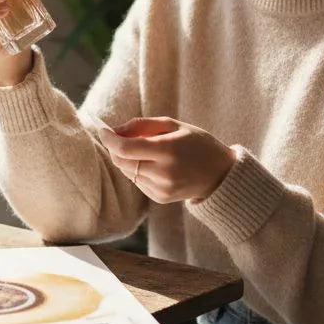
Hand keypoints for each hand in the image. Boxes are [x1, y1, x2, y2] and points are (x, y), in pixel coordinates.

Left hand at [97, 117, 236, 203]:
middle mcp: (164, 172)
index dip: (109, 139)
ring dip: (126, 159)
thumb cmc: (197, 143)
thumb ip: (142, 125)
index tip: (102, 129)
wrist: (220, 175)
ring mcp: (161, 188)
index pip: (125, 148)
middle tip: (119, 136)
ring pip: (127, 172)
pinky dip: (137, 170)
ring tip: (144, 149)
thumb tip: (114, 130)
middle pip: (121, 161)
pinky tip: (153, 164)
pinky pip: (136, 182)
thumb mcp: (175, 125)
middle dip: (114, 148)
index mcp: (168, 150)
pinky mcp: (160, 198)